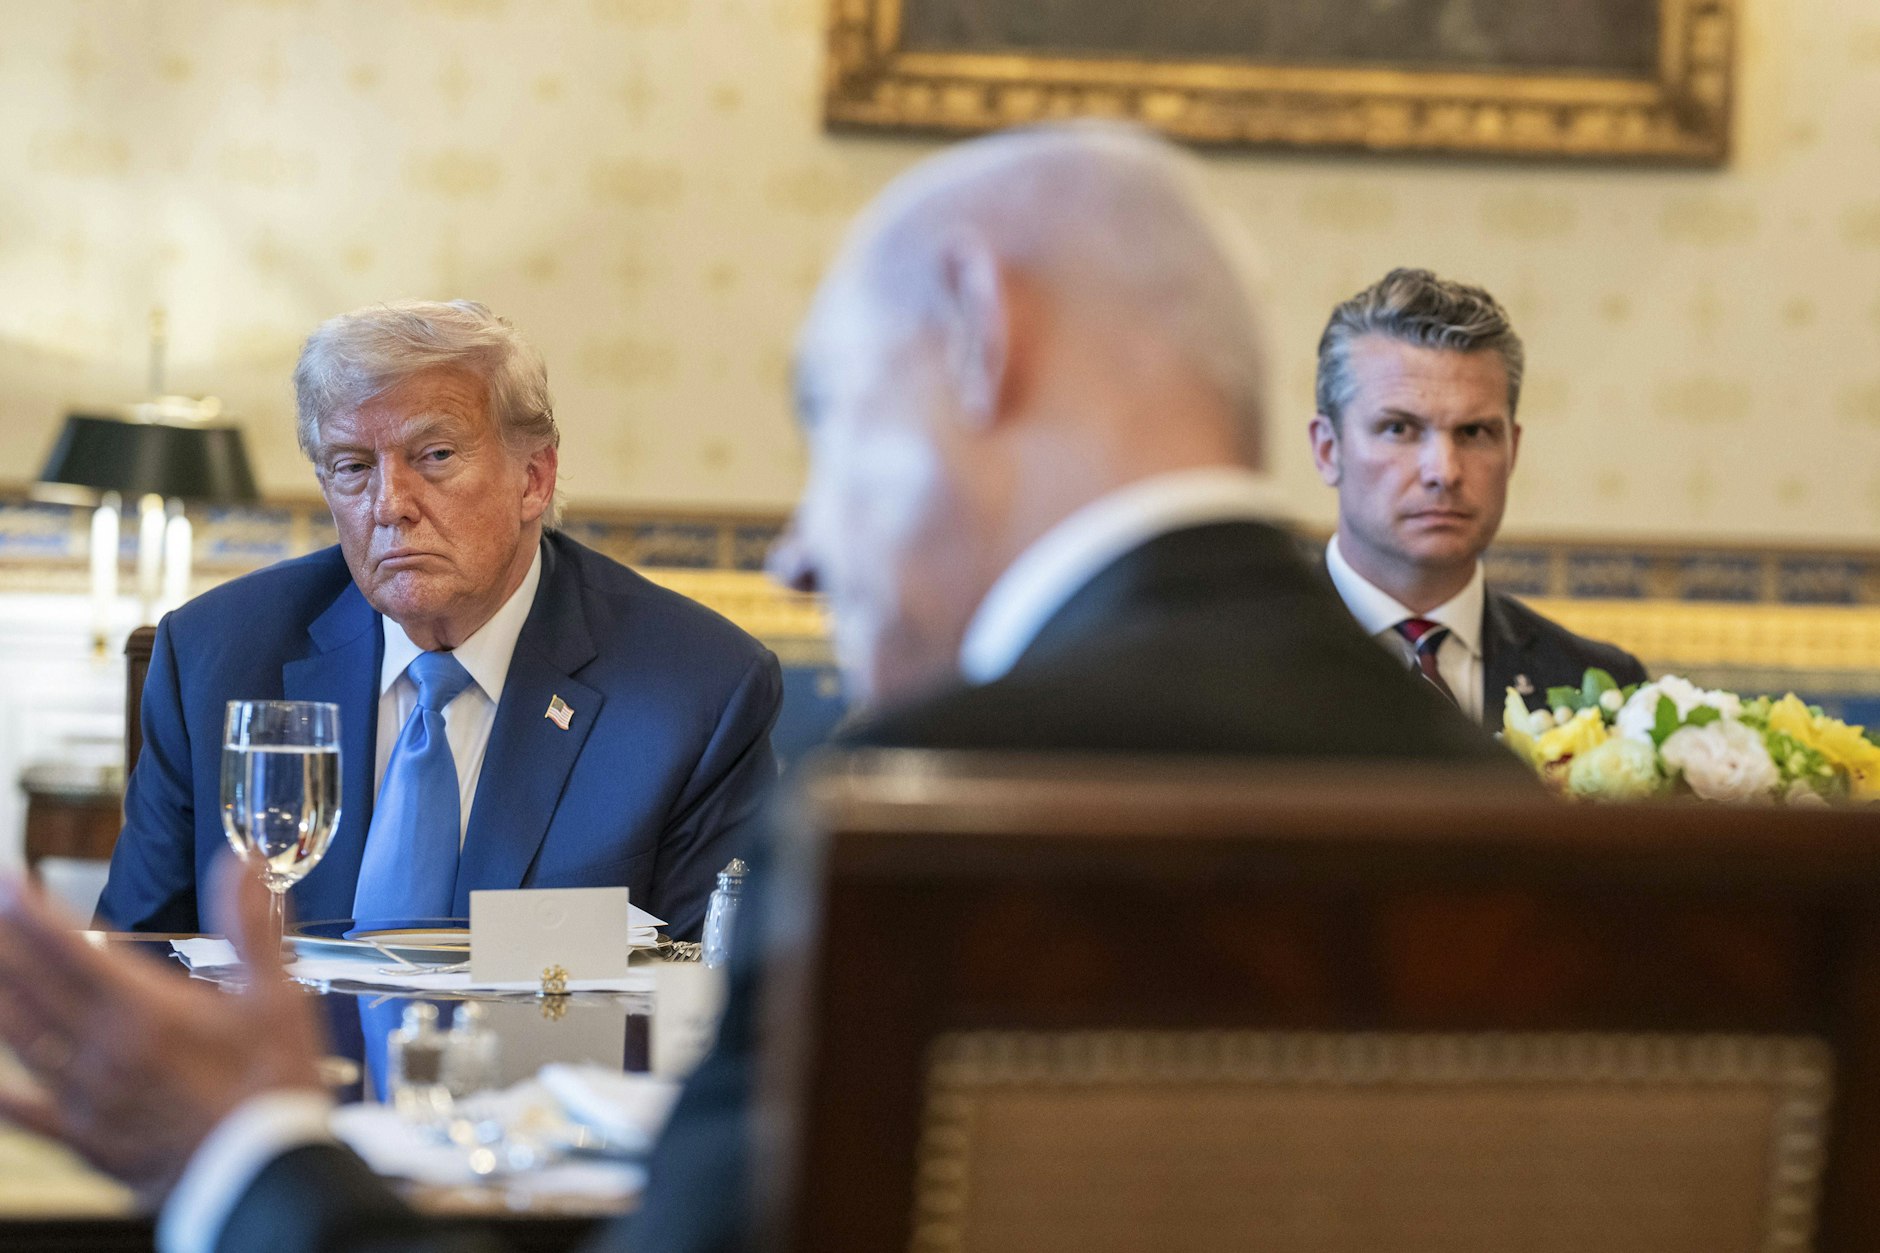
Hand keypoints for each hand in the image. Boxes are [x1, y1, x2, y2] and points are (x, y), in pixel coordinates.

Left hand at [0, 855, 325, 1204]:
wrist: (267, 1178)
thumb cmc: (276, 1088)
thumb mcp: (279, 998)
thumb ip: (252, 926)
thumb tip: (240, 864)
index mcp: (148, 1011)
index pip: (70, 948)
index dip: (30, 912)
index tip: (8, 882)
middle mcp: (105, 1051)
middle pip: (34, 987)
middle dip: (5, 944)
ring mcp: (90, 1097)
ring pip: (23, 1039)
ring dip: (0, 997)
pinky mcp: (90, 1139)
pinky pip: (29, 1113)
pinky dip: (5, 1092)